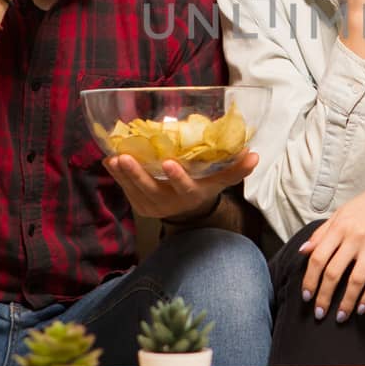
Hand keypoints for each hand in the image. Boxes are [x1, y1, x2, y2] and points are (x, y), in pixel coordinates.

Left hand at [104, 151, 257, 221]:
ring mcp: (152, 206)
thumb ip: (235, 169)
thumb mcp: (220, 181)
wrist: (187, 210)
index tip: (169, 163)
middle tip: (125, 157)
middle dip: (137, 174)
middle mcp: (170, 203)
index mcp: (190, 195)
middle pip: (151, 189)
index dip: (177, 177)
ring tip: (114, 157)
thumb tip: (254, 154)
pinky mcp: (139, 205)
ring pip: (134, 190)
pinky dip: (117, 177)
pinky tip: (110, 160)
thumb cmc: (204, 187)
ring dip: (122, 174)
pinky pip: (126, 190)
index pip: (184, 188)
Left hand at [299, 178, 364, 321]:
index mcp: (339, 227)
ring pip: (356, 280)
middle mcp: (354, 236)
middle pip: (334, 272)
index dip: (309, 280)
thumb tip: (303, 251)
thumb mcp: (341, 214)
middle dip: (324, 297)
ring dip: (346, 302)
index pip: (318, 258)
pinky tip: (362, 308)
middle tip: (319, 313)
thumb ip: (322, 233)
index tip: (306, 296)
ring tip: (340, 317)